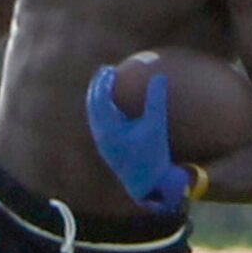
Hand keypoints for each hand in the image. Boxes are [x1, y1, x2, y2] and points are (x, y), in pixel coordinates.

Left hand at [85, 66, 191, 216]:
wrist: (146, 183)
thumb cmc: (153, 155)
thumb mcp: (156, 125)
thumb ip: (156, 100)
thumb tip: (159, 76)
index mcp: (108, 128)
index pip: (99, 98)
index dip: (103, 82)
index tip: (110, 69)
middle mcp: (100, 134)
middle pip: (92, 105)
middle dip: (97, 86)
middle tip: (105, 71)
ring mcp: (102, 142)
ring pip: (94, 114)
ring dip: (99, 97)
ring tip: (106, 84)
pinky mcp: (106, 147)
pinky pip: (99, 122)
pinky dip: (103, 109)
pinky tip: (114, 106)